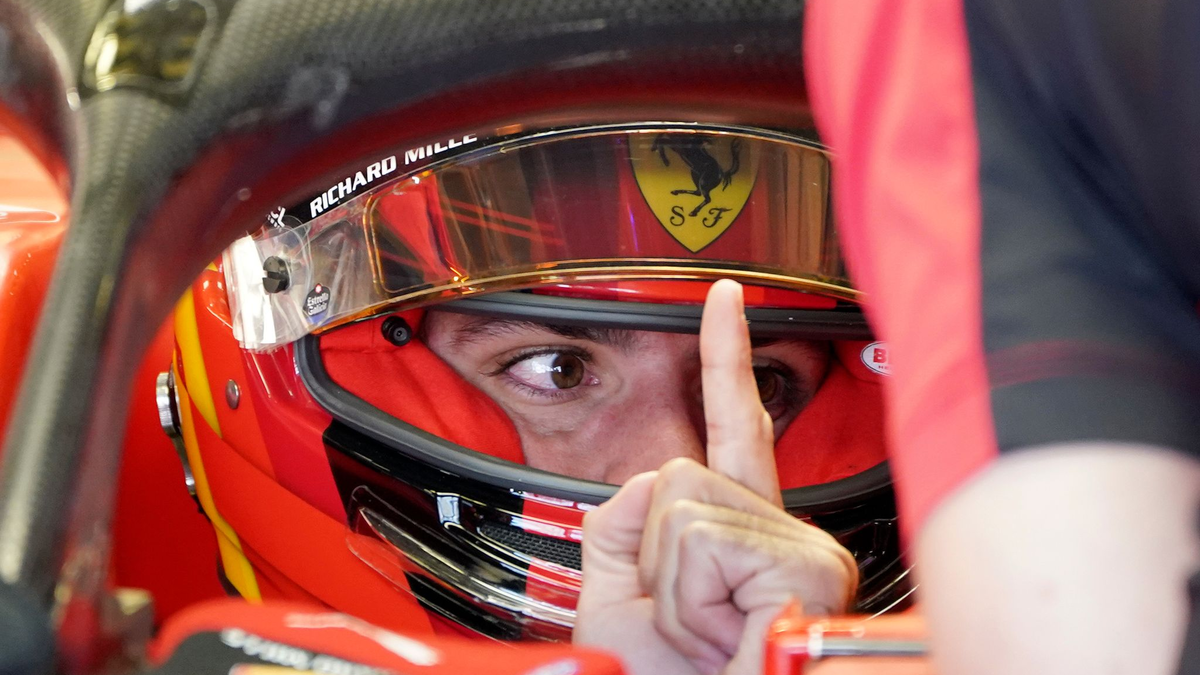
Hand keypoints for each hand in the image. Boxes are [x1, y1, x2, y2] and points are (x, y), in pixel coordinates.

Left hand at [574, 280, 858, 674]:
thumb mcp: (618, 598)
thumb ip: (620, 522)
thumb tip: (650, 476)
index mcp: (741, 534)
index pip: (737, 426)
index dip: (725, 358)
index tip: (723, 298)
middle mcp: (783, 535)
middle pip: (682, 473)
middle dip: (654, 554)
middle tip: (691, 625)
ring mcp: (803, 553)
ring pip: (686, 503)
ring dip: (670, 585)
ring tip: (709, 636)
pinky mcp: (811, 572)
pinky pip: (706, 539)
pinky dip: (689, 597)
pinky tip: (729, 635)